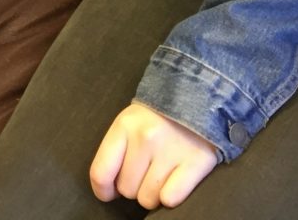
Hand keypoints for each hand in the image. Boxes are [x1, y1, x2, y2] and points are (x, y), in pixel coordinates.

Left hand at [90, 103, 218, 209]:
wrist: (193, 97)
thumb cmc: (154, 118)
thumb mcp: (127, 123)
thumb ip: (115, 152)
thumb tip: (109, 190)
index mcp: (124, 126)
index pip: (101, 172)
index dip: (103, 191)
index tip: (109, 193)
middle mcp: (145, 138)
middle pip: (127, 189)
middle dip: (133, 186)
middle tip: (145, 171)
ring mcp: (171, 150)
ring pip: (148, 199)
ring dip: (153, 194)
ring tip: (160, 174)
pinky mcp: (196, 162)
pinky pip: (170, 199)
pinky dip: (171, 196)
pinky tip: (174, 180)